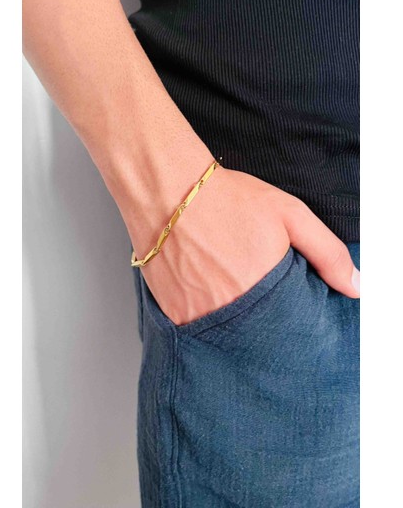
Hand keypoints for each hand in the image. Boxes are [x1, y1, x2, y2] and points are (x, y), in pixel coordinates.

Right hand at [136, 166, 359, 325]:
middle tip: (247, 287)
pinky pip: (196, 327)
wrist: (168, 190)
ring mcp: (200, 316)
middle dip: (260, 319)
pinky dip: (203, 314)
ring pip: (226, 334)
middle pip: (257, 334)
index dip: (288, 316)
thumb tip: (356, 287)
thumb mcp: (290, 215)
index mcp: (266, 291)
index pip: (290, 329)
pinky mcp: (173, 314)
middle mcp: (233, 311)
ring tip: (223, 285)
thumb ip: (327, 253)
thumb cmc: (227, 199)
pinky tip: (202, 287)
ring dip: (231, 319)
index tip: (281, 302)